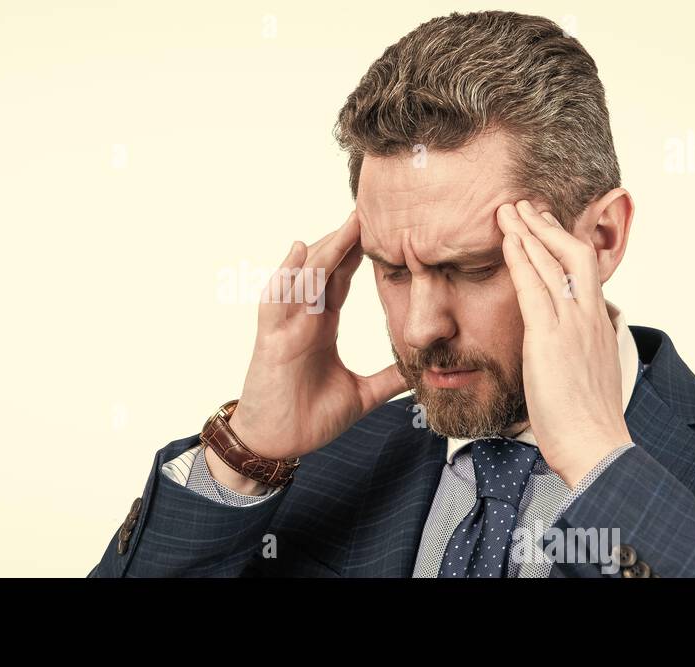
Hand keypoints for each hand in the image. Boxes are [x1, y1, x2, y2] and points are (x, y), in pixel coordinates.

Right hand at [225, 210, 407, 466]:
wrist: (276, 445)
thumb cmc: (308, 418)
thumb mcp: (361, 395)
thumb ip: (389, 378)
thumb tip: (424, 370)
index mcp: (322, 325)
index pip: (342, 277)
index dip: (360, 251)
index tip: (386, 227)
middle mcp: (303, 317)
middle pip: (325, 266)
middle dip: (346, 238)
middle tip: (373, 208)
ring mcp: (286, 324)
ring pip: (304, 275)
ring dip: (325, 247)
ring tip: (349, 222)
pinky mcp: (270, 338)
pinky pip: (276, 298)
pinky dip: (286, 273)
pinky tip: (298, 249)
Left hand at [496, 200, 630, 488]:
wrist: (596, 445)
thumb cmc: (587, 422)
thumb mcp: (588, 377)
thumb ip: (578, 355)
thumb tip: (567, 353)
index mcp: (599, 327)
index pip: (583, 273)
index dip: (563, 246)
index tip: (546, 229)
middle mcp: (590, 318)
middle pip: (574, 255)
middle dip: (547, 227)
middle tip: (525, 206)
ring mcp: (572, 325)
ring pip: (552, 263)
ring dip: (529, 232)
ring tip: (509, 210)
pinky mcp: (550, 338)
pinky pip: (533, 288)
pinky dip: (520, 259)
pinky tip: (508, 240)